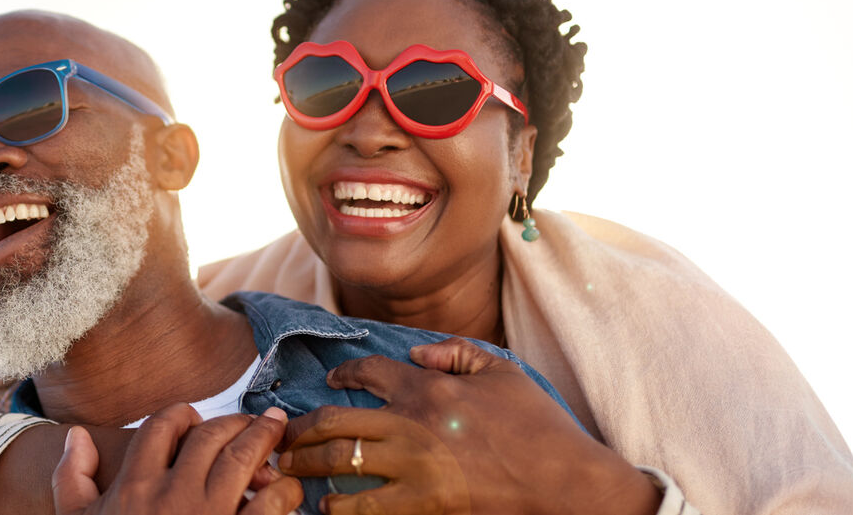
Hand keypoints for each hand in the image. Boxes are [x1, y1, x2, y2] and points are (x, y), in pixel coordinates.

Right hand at [53, 402, 302, 514]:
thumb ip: (72, 479)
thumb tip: (77, 437)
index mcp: (135, 486)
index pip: (163, 425)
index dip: (183, 415)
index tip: (195, 421)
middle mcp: (173, 494)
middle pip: (210, 435)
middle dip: (234, 422)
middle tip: (250, 422)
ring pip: (244, 458)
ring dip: (263, 439)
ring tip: (274, 433)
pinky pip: (271, 503)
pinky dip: (283, 489)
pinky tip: (283, 489)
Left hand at [279, 338, 658, 514]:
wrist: (566, 482)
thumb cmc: (538, 427)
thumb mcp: (503, 372)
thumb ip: (457, 352)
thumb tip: (418, 353)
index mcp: (428, 389)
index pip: (367, 372)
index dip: (342, 374)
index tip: (329, 382)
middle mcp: (412, 427)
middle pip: (337, 422)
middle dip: (303, 430)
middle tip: (286, 438)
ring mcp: (414, 471)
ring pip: (342, 466)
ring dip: (310, 469)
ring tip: (292, 473)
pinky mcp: (423, 508)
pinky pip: (366, 509)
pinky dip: (341, 507)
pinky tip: (329, 505)